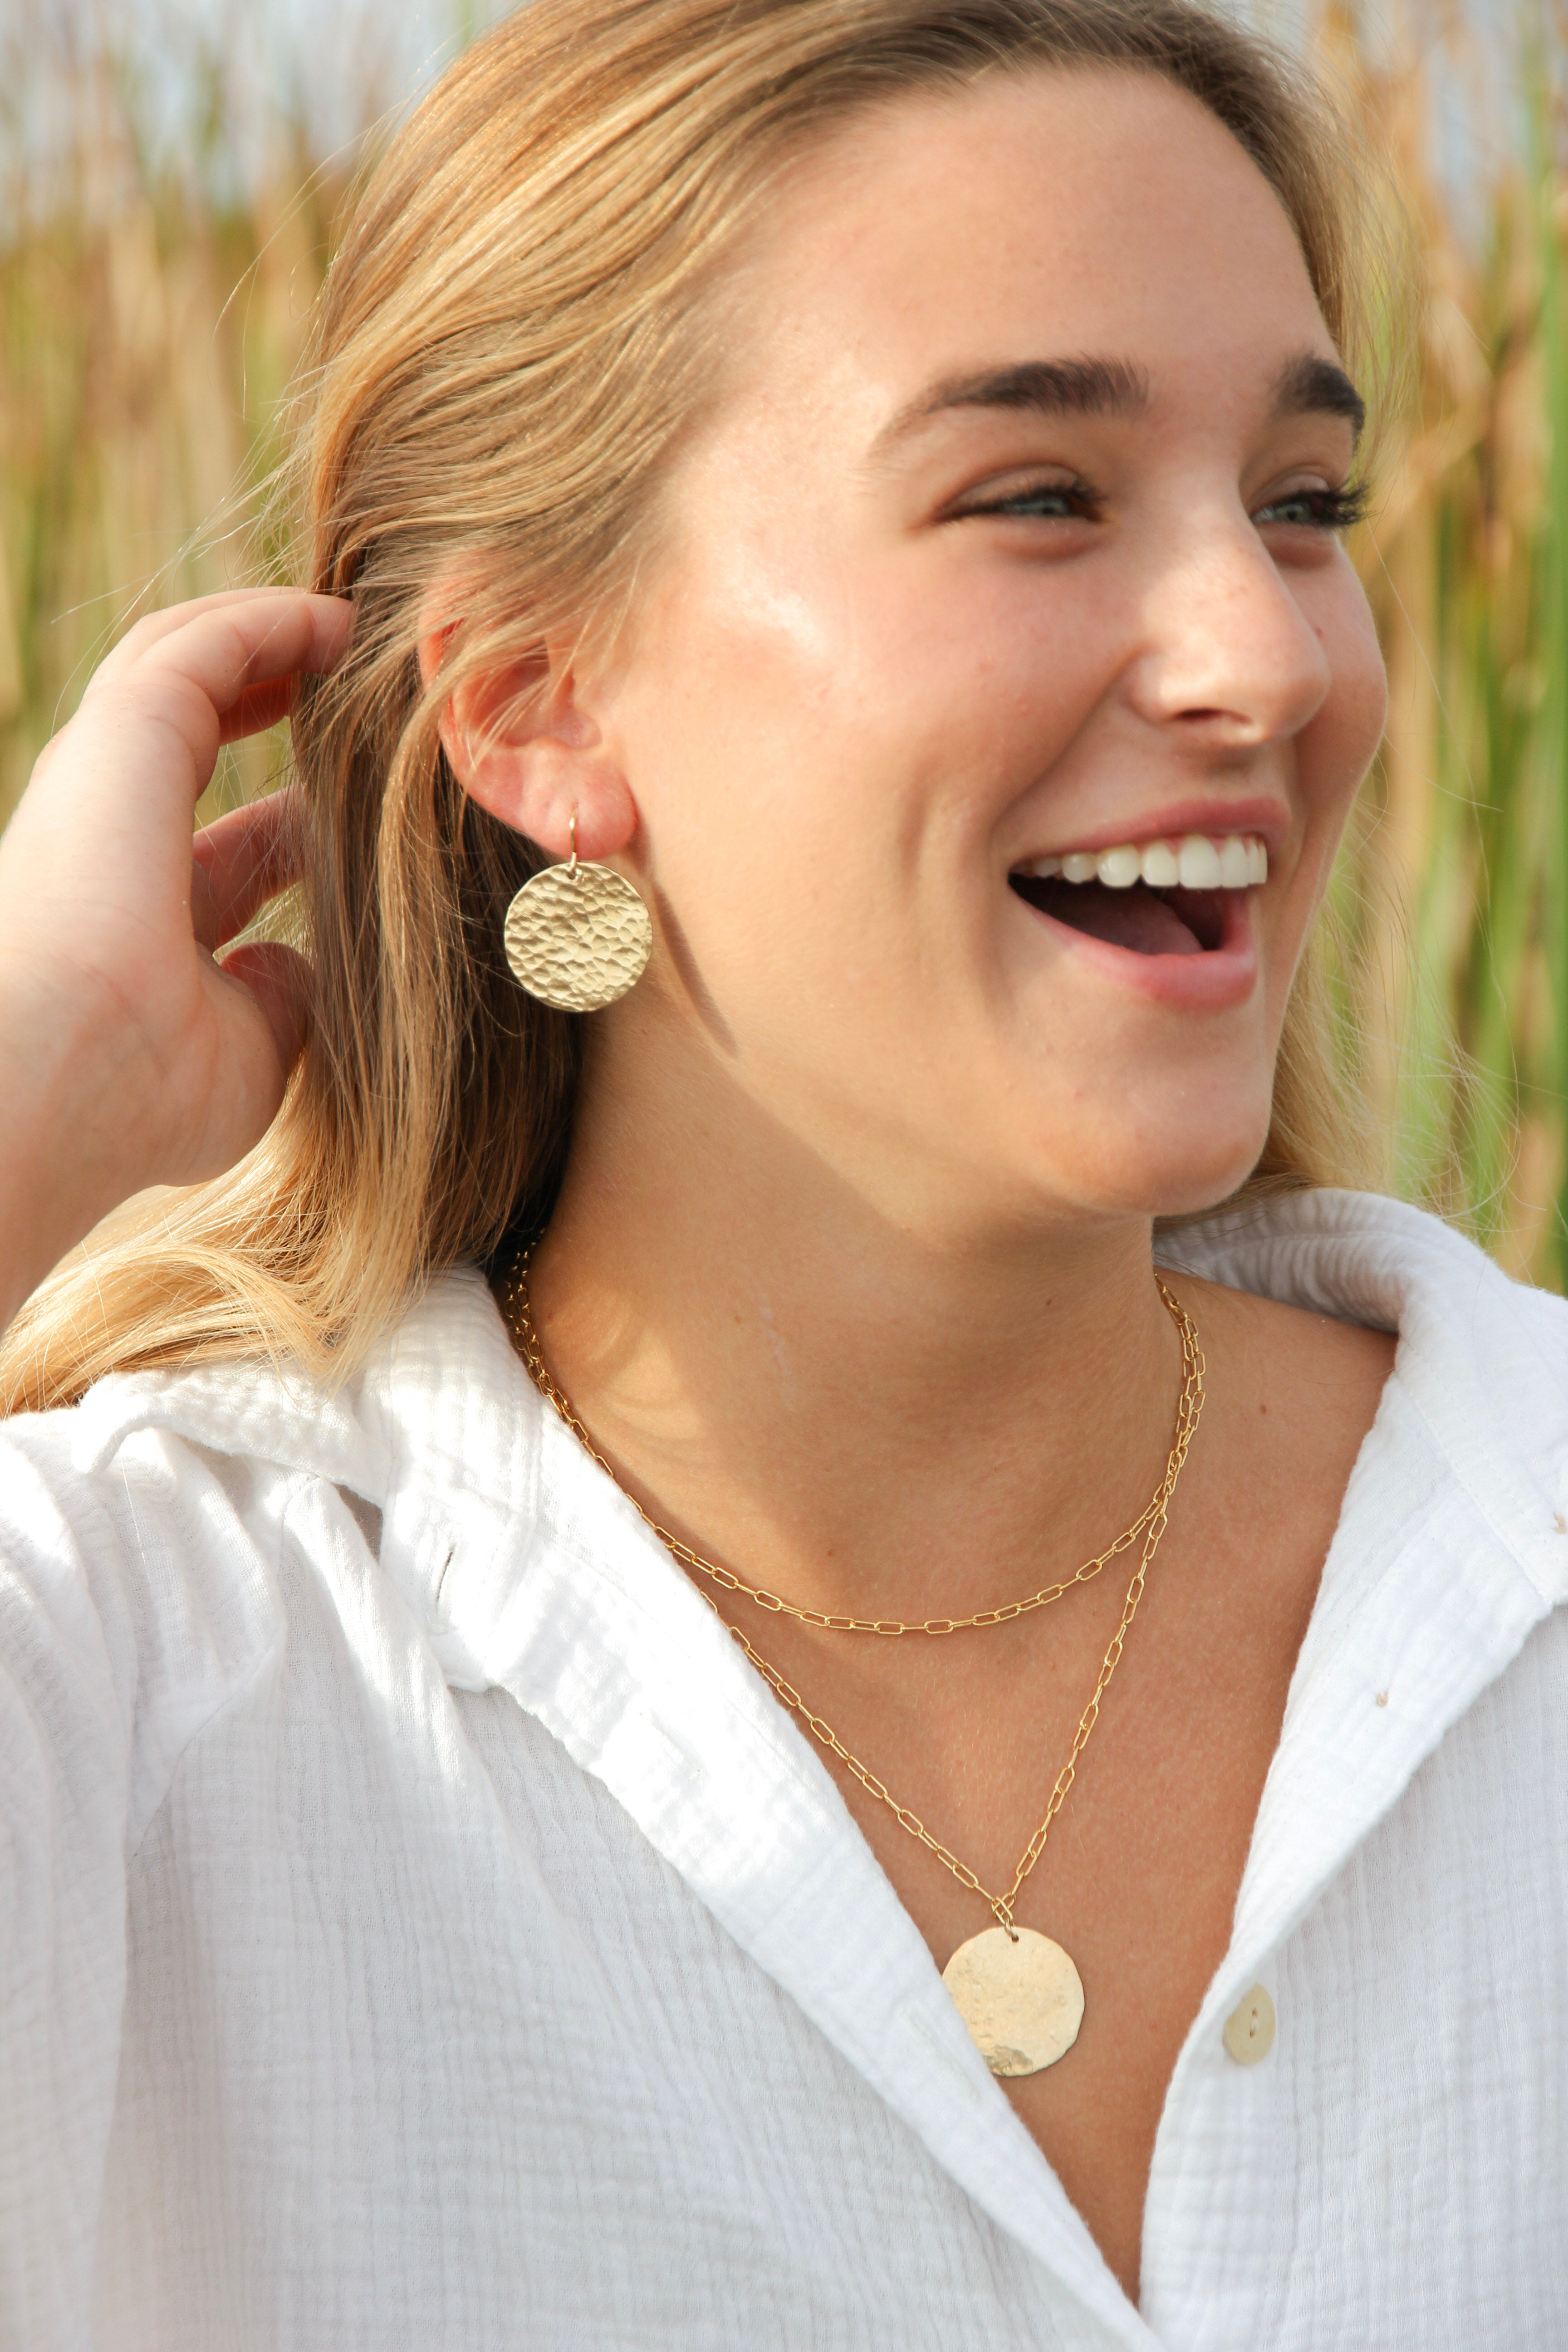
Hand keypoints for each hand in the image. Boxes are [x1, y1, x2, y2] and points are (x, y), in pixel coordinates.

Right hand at [0, 589, 352, 1330]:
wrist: (56, 1081)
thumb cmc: (137, 1094)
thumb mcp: (246, 1051)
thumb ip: (282, 999)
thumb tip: (308, 963)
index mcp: (134, 917)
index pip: (230, 851)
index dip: (296, 826)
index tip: (364, 814)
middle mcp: (108, 836)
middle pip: (196, 740)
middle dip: (274, 704)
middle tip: (357, 688)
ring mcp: (106, 778)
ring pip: (187, 670)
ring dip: (272, 644)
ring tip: (353, 634)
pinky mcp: (123, 729)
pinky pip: (206, 641)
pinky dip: (273, 621)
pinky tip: (339, 620)